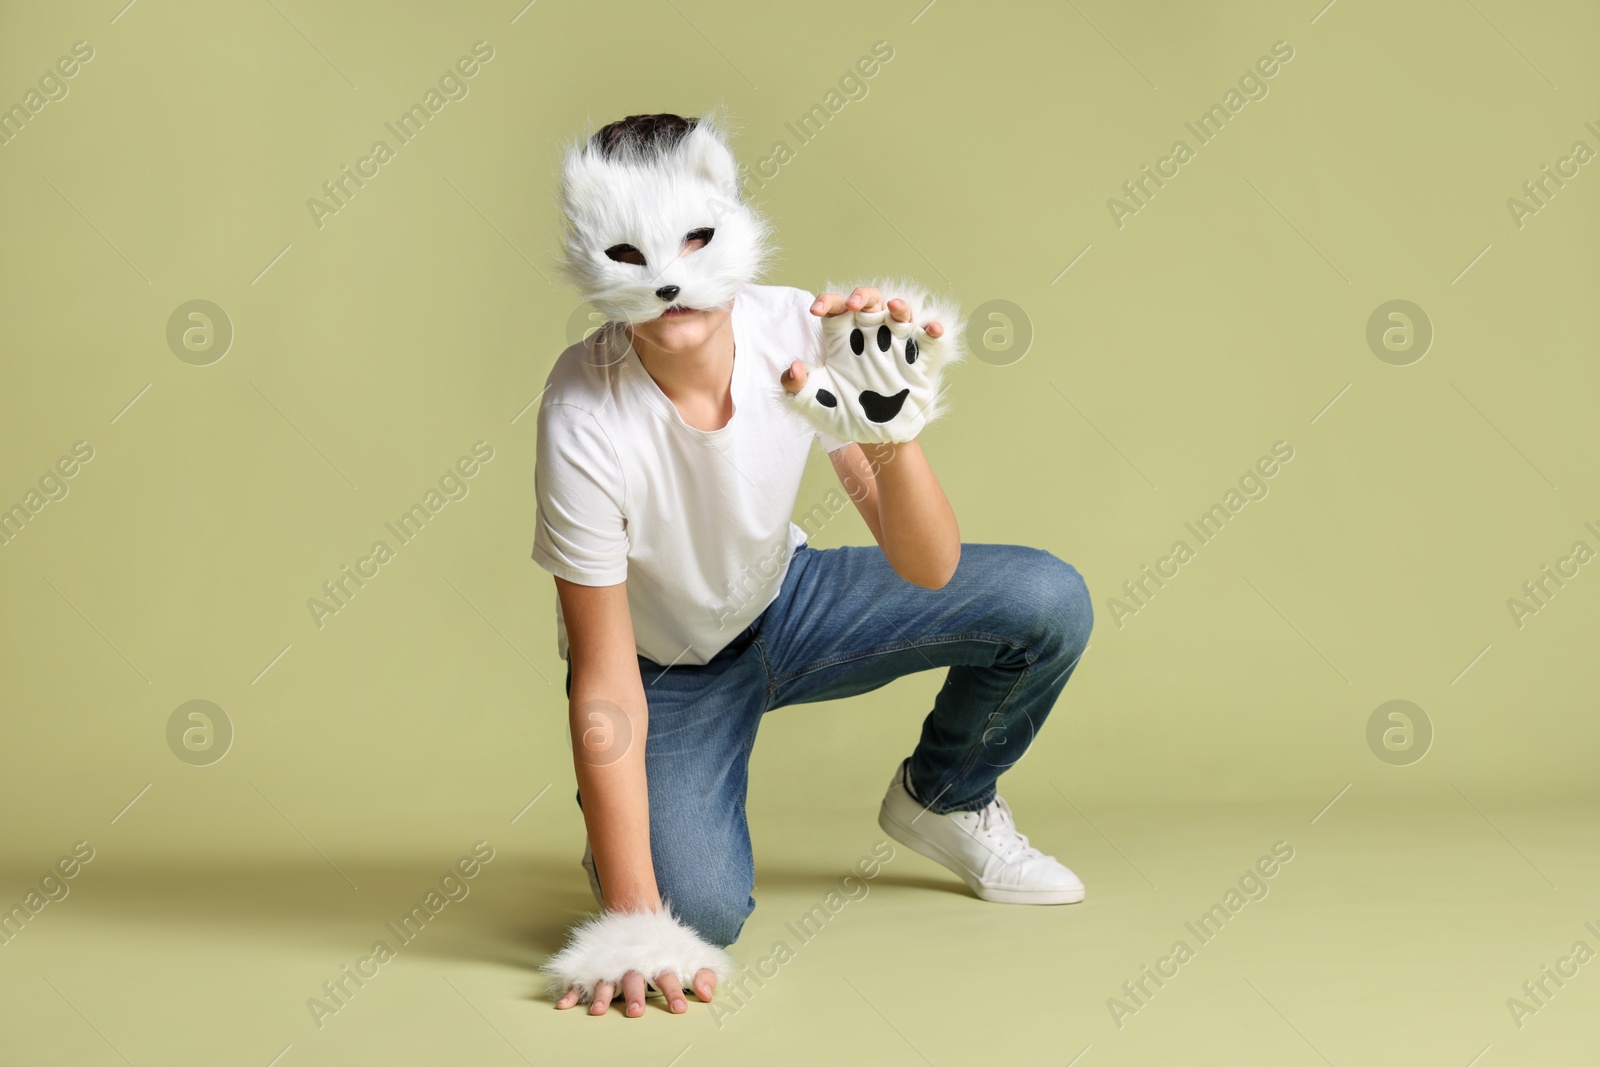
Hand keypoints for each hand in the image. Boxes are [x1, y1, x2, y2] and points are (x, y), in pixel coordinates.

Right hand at [543, 906, 733, 1017]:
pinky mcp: (594, 969)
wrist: (635, 913)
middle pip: (634, 979)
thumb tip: (709, 994)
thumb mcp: (689, 957)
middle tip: (636, 1012)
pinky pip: (579, 981)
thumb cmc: (666, 947)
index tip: (680, 1008)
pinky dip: (571, 993)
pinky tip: (564, 1005)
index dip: (674, 992)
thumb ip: (703, 974)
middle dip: (635, 995)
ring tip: (599, 1010)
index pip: (667, 977)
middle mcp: (634, 964)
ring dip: (602, 995)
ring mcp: (612, 966)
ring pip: (606, 980)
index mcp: (657, 962)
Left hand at [782, 282, 963, 443]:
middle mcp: (869, 336)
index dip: (827, 301)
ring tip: (894, 308)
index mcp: (843, 340)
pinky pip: (928, 341)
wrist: (873, 437)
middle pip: (869, 301)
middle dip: (863, 296)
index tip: (816, 310)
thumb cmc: (842, 413)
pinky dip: (933, 331)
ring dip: (900, 306)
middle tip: (854, 305)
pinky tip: (932, 329)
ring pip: (900, 313)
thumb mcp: (814, 403)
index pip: (835, 309)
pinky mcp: (917, 360)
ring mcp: (895, 346)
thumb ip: (797, 387)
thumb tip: (793, 368)